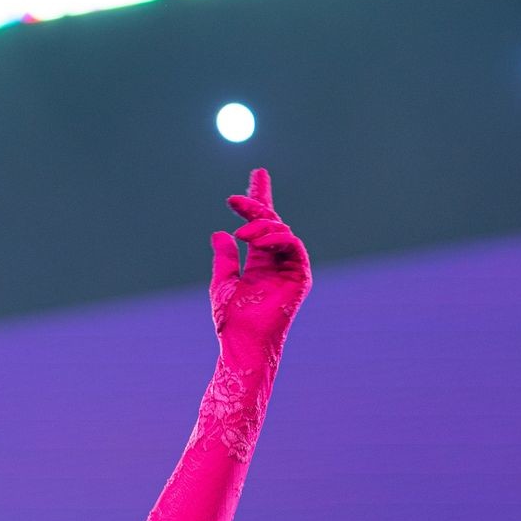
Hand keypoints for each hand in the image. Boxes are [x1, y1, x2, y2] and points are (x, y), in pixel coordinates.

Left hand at [209, 167, 310, 345]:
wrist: (243, 344)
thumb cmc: (232, 321)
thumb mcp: (223, 282)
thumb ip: (224, 258)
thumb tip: (220, 233)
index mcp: (260, 262)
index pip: (262, 224)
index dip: (259, 199)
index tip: (255, 176)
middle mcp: (276, 261)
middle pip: (272, 221)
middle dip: (256, 204)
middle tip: (235, 200)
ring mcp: (289, 268)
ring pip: (282, 231)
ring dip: (262, 225)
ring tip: (242, 233)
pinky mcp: (300, 277)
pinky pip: (294, 247)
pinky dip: (278, 239)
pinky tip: (258, 241)